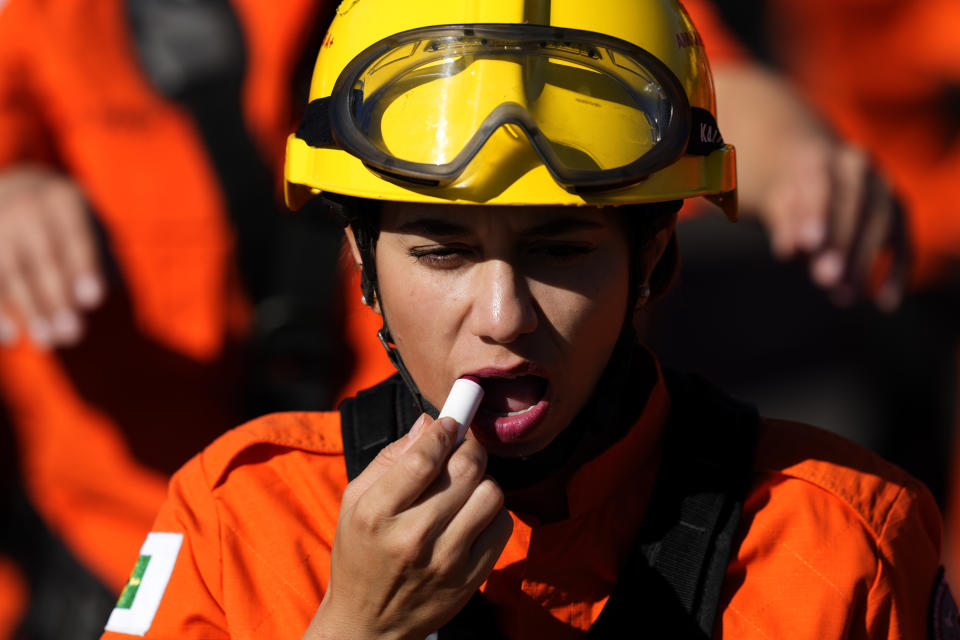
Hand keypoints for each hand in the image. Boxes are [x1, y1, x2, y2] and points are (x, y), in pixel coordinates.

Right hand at [0, 165, 104, 346]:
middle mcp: (25, 206)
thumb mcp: (84, 223)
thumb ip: (91, 257)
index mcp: (61, 199)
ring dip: (30, 310)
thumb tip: (91, 302)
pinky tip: (10, 337)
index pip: (75, 238)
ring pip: (11, 273)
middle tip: (72, 335)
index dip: (84, 269)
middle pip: (43, 258)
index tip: (94, 302)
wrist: (18, 189)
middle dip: (57, 299)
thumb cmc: (65, 221)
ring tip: (48, 341)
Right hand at [303, 414, 513, 639]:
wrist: (370, 623)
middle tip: (462, 448)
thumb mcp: (356, 502)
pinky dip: (493, 511)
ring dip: (482, 480)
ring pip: (490, 494)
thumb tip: (428, 423)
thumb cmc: (361, 552)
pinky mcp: (471, 578)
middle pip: (465, 469)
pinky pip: (503, 525)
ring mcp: (446, 561)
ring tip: (465, 485)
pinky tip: (472, 514)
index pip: (423, 459)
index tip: (450, 422)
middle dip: (469, 448)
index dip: (444, 432)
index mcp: (376, 514)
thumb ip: (391, 458)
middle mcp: (412, 538)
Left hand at [714, 65, 908, 309]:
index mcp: (817, 155)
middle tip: (825, 281)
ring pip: (882, 222)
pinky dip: (896, 271)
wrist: (806, 162)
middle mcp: (855, 164)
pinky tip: (885, 302)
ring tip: (844, 297)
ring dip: (865, 262)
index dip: (814, 214)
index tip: (807, 246)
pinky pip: (902, 239)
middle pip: (854, 204)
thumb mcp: (770, 197)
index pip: (817, 184)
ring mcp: (881, 185)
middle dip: (841, 244)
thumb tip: (791, 251)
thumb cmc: (780, 186)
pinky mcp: (896, 209)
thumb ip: (782, 219)